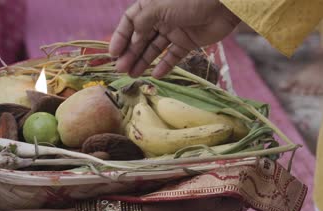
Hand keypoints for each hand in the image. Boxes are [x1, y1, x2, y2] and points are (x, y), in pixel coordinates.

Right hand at [110, 0, 240, 77]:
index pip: (129, 22)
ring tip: (132, 75)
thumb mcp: (159, 7)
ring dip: (143, 61)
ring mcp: (174, 30)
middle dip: (130, 54)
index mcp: (151, 6)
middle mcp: (160, 18)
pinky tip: (156, 75)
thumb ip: (142, 23)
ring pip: (154, 49)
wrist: (225, 3)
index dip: (120, 37)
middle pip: (140, 38)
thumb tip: (131, 41)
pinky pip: (173, 55)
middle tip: (121, 70)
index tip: (113, 54)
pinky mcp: (188, 41)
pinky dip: (165, 65)